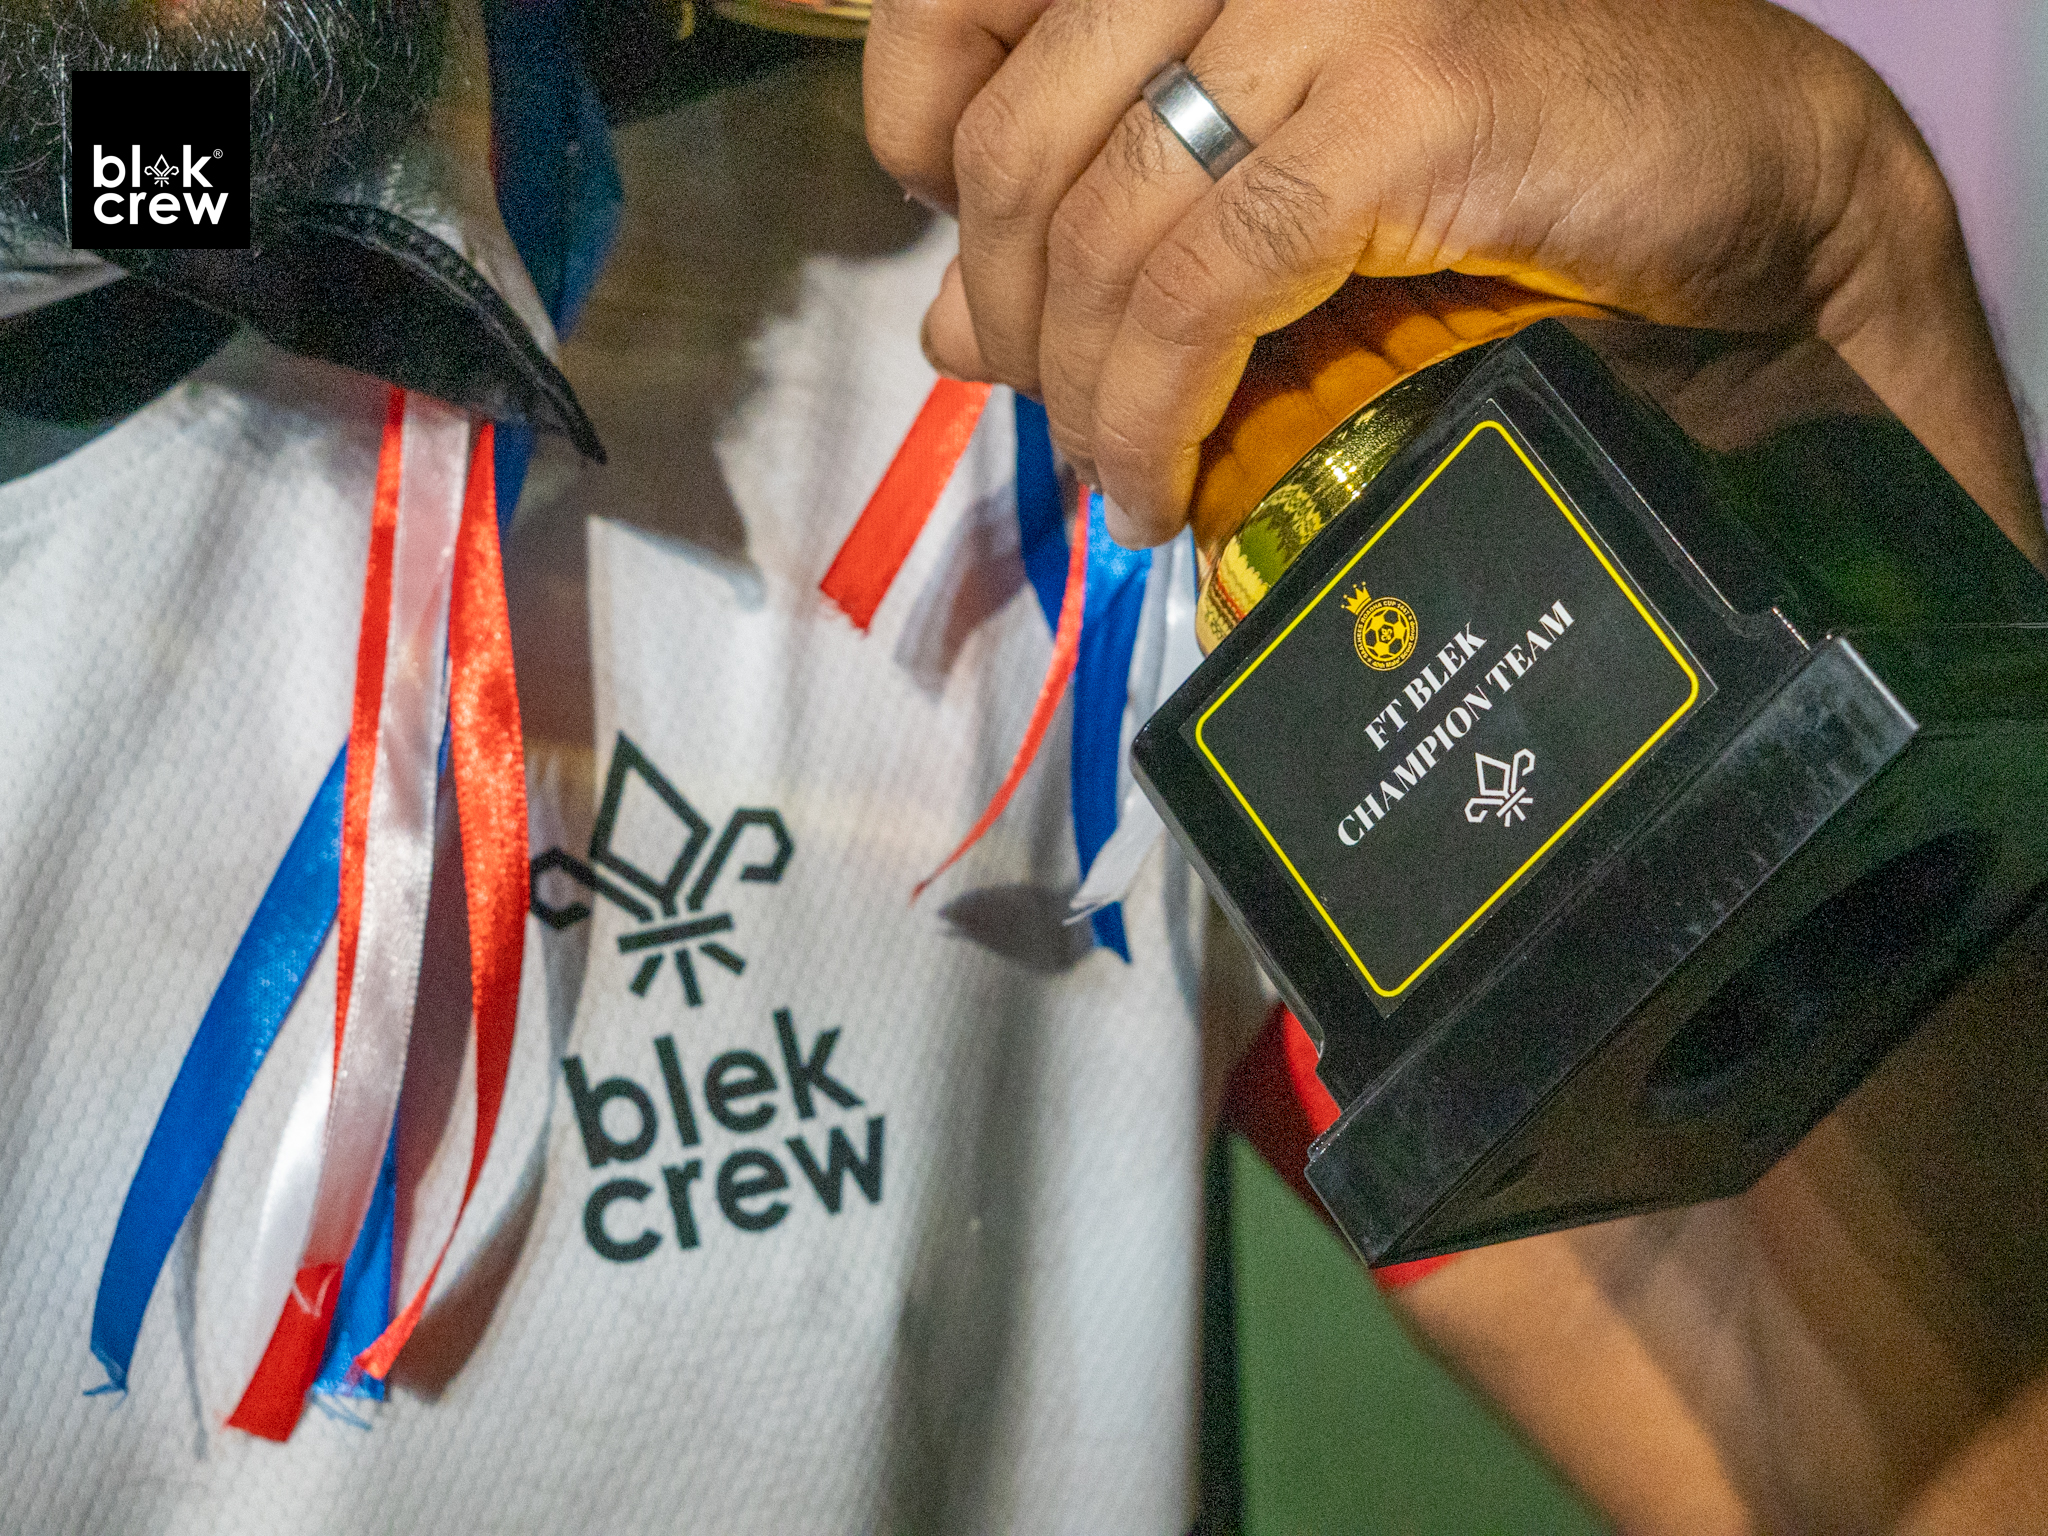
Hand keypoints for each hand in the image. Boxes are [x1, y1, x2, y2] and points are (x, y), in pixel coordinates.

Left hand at [864, 0, 2042, 564]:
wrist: (1744, 195)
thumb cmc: (1505, 185)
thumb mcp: (1263, 198)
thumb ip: (1104, 236)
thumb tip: (948, 333)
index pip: (957, 7)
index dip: (918, 133)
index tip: (967, 260)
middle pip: (1015, 140)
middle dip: (1012, 313)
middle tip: (1061, 417)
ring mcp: (1323, 4)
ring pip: (1096, 225)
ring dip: (1085, 390)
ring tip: (1123, 478)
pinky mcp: (1401, 102)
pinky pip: (1201, 288)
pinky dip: (1156, 410)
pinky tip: (1164, 483)